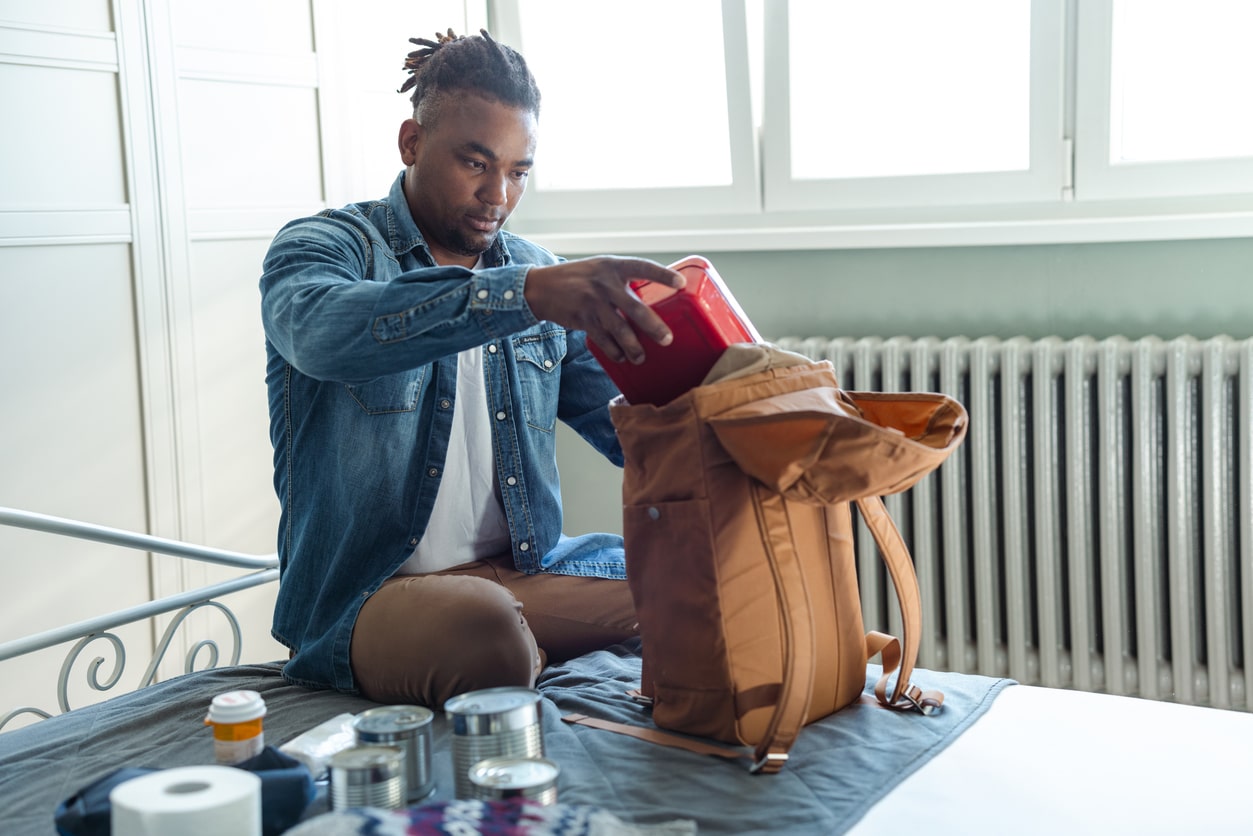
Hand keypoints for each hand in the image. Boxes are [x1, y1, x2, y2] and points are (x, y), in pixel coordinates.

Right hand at [524, 257, 685, 364]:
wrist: (542, 287)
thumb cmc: (580, 278)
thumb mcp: (601, 268)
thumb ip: (622, 280)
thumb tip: (653, 296)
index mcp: (614, 266)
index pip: (643, 267)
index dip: (663, 275)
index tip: (681, 284)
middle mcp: (604, 283)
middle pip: (635, 308)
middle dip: (653, 327)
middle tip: (666, 339)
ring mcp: (592, 302)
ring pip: (619, 330)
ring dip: (633, 347)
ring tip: (641, 358)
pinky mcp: (582, 319)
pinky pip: (603, 339)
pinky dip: (613, 350)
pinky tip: (621, 356)